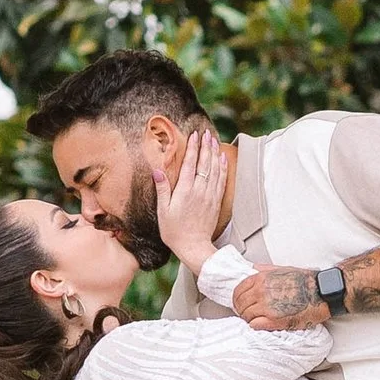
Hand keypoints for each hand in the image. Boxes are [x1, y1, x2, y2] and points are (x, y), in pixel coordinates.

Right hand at [152, 125, 230, 274]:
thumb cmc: (175, 231)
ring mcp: (210, 196)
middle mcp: (200, 190)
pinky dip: (223, 167)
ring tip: (214, 140)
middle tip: (206, 132)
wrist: (194, 247)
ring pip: (215, 169)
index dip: (193, 148)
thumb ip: (162, 189)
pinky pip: (222, 180)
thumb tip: (157, 170)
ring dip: (215, 153)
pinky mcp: (216, 202)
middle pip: (205, 163)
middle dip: (205, 146)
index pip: (190, 164)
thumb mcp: (163, 211)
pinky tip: (222, 158)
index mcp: (185, 191)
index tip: (194, 135)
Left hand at [232, 265, 325, 331]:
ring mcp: (267, 307)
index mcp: (262, 278)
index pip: (238, 290)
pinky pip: (255, 325)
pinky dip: (255, 326)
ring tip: (255, 319)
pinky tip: (260, 324)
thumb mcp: (283, 268)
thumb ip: (266, 269)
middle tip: (246, 312)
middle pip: (240, 304)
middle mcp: (261, 292)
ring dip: (249, 319)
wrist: (321, 292)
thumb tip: (253, 268)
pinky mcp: (274, 320)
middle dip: (241, 309)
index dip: (238, 298)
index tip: (241, 302)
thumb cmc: (306, 280)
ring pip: (246, 316)